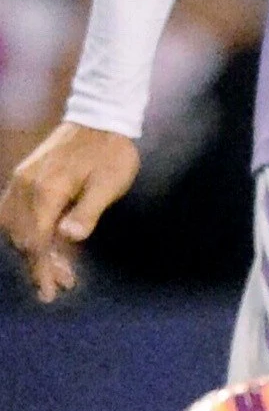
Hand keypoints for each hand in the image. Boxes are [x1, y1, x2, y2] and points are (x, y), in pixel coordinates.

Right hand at [1, 122, 139, 301]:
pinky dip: (28, 232)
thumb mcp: (109, 183)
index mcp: (46, 190)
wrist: (100, 117)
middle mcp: (26, 186)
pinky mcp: (25, 178)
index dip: (41, 270)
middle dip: (39, 265)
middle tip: (66, 284)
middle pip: (22, 237)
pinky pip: (15, 213)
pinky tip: (48, 244)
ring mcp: (22, 181)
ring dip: (33, 251)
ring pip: (15, 227)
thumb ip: (88, 211)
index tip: (50, 294)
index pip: (36, 240)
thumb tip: (69, 237)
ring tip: (62, 271)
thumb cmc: (111, 153)